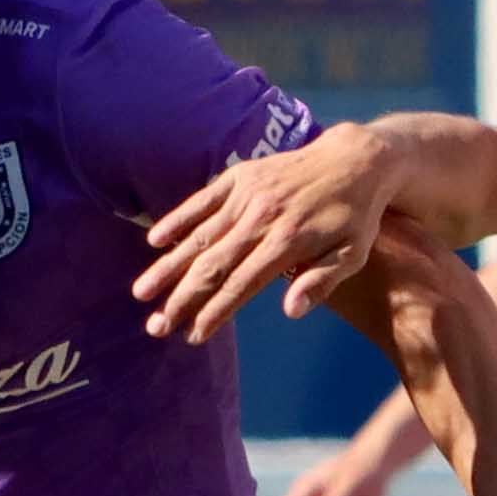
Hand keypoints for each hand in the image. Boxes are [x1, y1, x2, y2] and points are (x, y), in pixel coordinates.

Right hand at [135, 121, 393, 342]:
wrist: (354, 161)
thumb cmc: (355, 218)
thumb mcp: (353, 255)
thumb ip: (321, 282)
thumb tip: (290, 312)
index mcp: (287, 242)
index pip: (241, 284)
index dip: (214, 312)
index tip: (193, 335)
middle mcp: (261, 218)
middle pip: (212, 266)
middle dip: (180, 299)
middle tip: (155, 326)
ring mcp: (247, 195)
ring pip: (199, 237)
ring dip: (168, 267)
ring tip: (141, 293)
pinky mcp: (239, 177)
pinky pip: (202, 201)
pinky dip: (177, 220)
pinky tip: (154, 241)